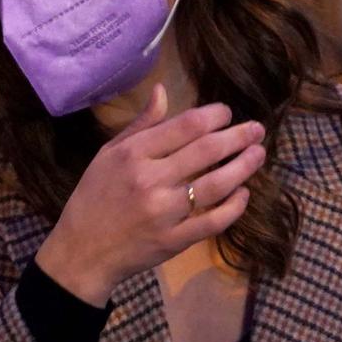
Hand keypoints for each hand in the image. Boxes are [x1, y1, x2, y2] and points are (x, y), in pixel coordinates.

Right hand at [34, 86, 266, 305]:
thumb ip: (140, 124)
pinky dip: (234, 206)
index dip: (215, 115)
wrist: (82, 251)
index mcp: (133, 154)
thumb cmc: (94, 197)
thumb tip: (163, 90)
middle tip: (258, 129)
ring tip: (259, 154)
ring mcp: (164, 213)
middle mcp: (150, 180)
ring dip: (244, 166)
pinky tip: (243, 193)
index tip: (227, 113)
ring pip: (216, 184)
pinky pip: (214, 221)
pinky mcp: (174, 241)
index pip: (186, 126)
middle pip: (207, 150)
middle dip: (239, 136)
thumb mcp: (108, 154)